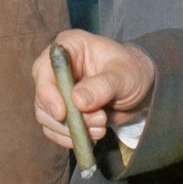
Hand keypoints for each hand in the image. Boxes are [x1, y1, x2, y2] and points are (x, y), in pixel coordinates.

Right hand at [32, 30, 155, 148]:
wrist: (140, 88)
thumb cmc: (132, 71)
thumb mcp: (124, 76)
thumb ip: (102, 86)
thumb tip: (78, 101)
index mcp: (69, 46)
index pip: (44, 68)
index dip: (47, 92)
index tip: (62, 113)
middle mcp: (57, 68)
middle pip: (42, 96)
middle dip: (68, 116)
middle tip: (99, 121)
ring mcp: (57, 90)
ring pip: (46, 115)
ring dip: (71, 129)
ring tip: (101, 128)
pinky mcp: (62, 109)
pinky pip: (53, 129)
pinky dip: (70, 137)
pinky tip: (92, 136)